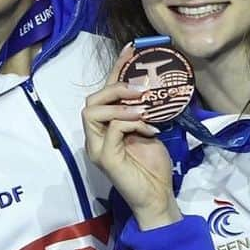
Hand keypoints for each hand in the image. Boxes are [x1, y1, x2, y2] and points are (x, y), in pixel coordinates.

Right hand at [82, 44, 180, 230]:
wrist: (157, 199)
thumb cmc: (153, 168)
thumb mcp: (150, 132)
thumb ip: (144, 113)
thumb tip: (153, 88)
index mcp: (105, 128)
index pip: (105, 94)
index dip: (117, 70)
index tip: (131, 50)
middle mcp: (95, 136)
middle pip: (91, 101)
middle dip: (115, 88)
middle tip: (140, 89)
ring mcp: (97, 147)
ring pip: (92, 112)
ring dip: (119, 105)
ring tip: (143, 108)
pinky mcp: (105, 158)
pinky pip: (110, 129)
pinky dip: (130, 122)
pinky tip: (149, 128)